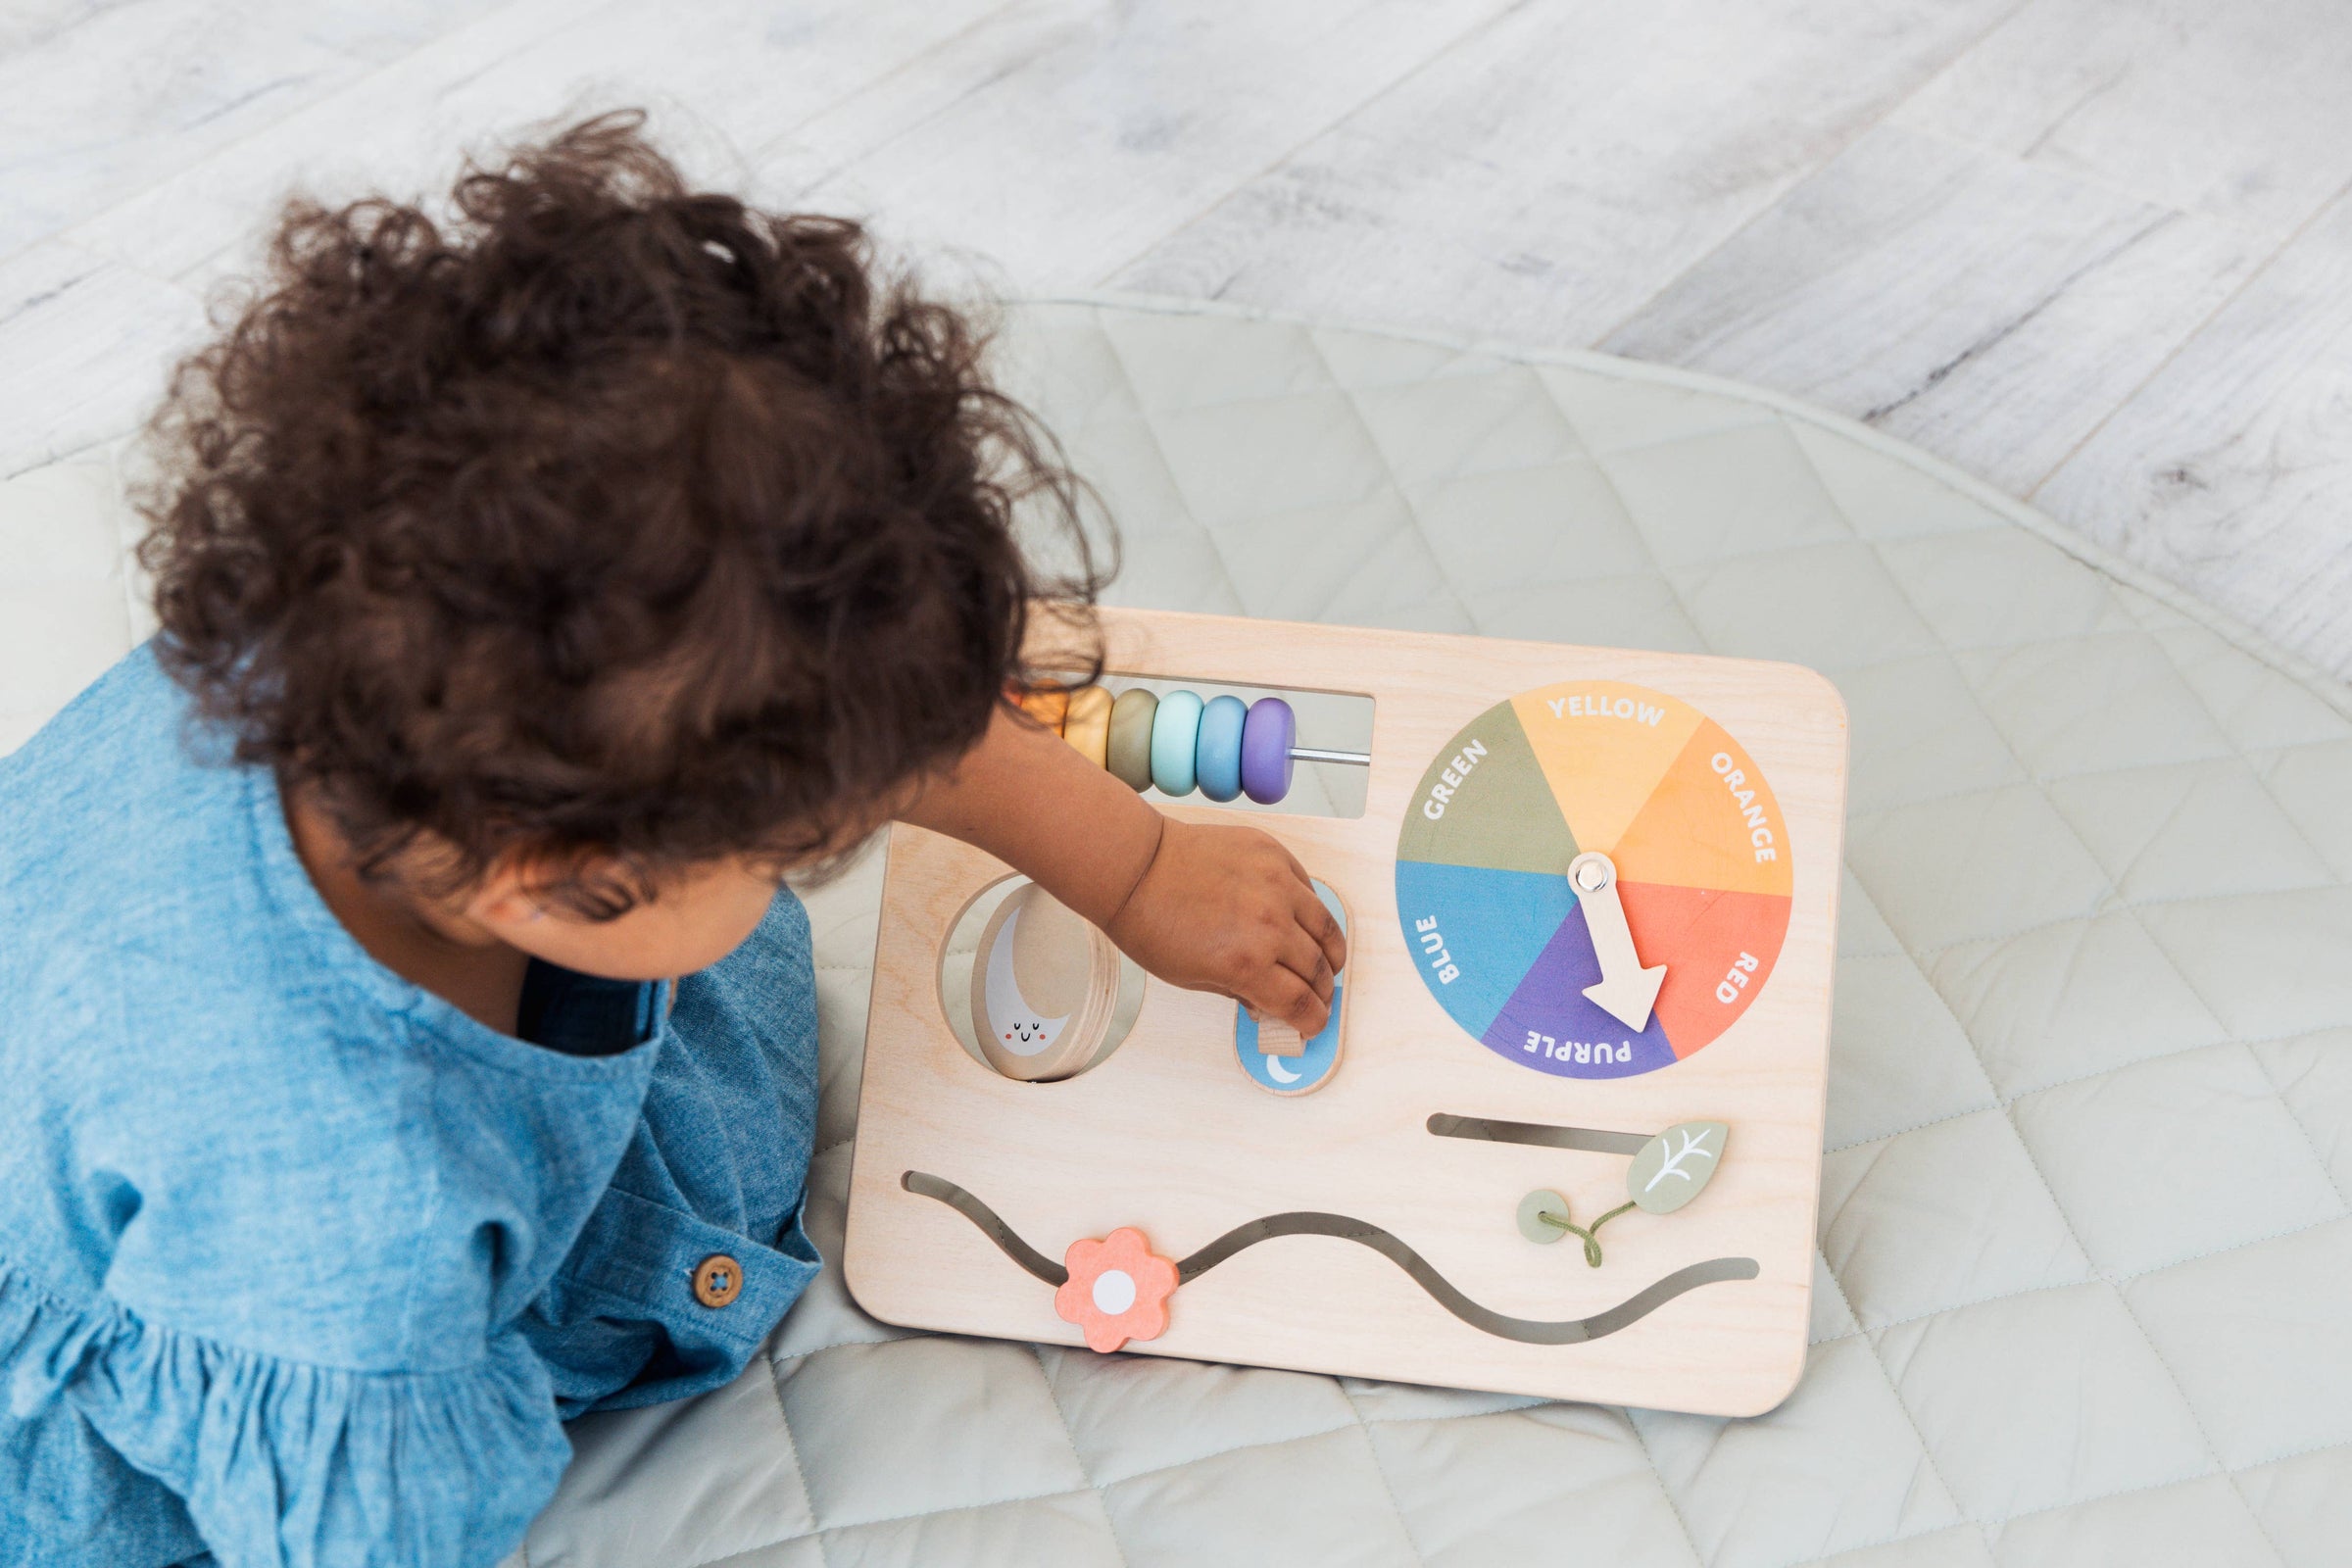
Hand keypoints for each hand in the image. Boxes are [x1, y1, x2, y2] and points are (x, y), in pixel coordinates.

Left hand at [1105, 818, 1348, 1035]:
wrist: (1136, 867)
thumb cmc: (1151, 923)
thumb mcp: (1191, 979)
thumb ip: (1239, 992)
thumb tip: (1269, 1003)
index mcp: (1246, 964)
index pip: (1300, 1003)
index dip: (1311, 1020)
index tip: (1312, 1023)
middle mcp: (1269, 925)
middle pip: (1318, 969)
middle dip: (1321, 992)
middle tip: (1317, 997)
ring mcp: (1276, 885)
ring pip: (1327, 927)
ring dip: (1329, 953)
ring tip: (1324, 963)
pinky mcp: (1274, 855)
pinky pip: (1308, 889)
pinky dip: (1310, 912)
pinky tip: (1300, 923)